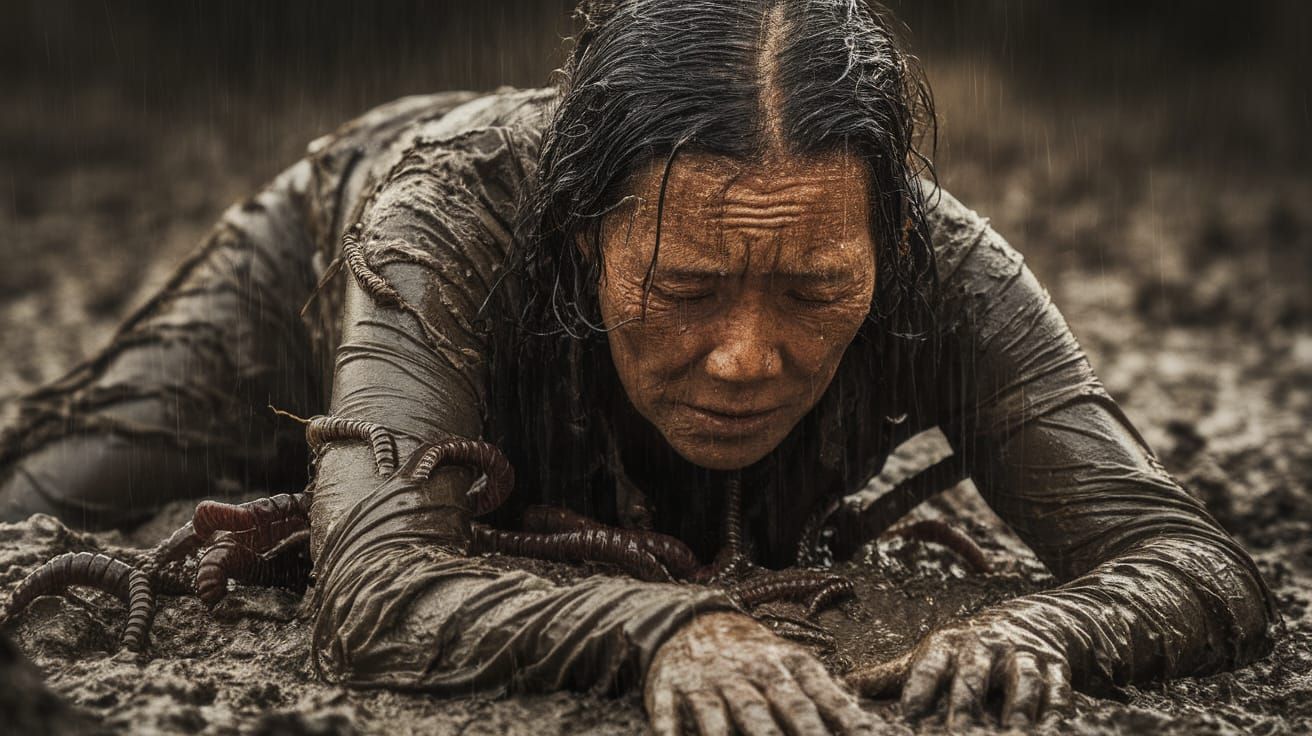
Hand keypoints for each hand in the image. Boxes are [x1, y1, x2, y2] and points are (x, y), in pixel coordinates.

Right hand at [645, 611, 874, 734]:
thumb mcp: (792, 664)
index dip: (848, 721)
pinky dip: (670, 735)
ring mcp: (707, 681)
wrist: (691, 619)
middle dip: (804, 735)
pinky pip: (668, 719)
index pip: (822, 696)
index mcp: (785, 664)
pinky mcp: (668, 690)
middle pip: (780, 707)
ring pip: (724, 717)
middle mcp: (750, 671)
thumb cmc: (754, 656)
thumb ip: (830, 698)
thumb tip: (876, 731)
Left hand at [847, 615, 1071, 728]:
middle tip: (957, 734)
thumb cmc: (967, 648)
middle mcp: (983, 647)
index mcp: (947, 645)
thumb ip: (890, 676)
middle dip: (964, 706)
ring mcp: (1020, 655)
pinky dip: (1056, 710)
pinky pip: (1057, 688)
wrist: (1031, 619)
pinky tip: (1050, 730)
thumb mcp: (930, 654)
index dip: (919, 692)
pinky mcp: (1054, 665)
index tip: (909, 720)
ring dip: (1016, 710)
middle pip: (973, 678)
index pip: (928, 667)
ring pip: (1020, 683)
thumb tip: (845, 688)